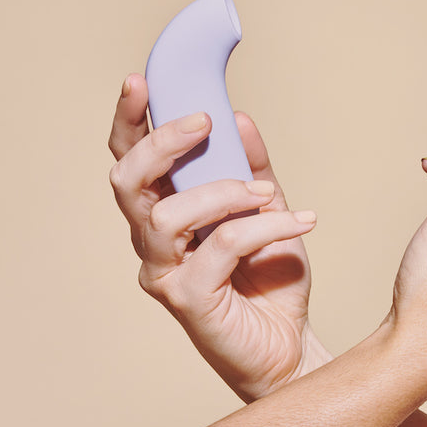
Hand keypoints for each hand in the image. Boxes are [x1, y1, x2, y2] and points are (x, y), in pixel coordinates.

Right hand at [107, 74, 330, 400]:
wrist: (290, 347)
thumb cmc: (271, 280)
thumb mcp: (268, 209)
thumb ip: (250, 167)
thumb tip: (239, 118)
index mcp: (164, 211)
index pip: (130, 159)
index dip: (128, 120)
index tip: (141, 80)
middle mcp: (152, 241)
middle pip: (126, 180)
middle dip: (160, 142)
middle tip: (203, 122)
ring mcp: (164, 273)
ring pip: (167, 213)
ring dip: (222, 191)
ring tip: (266, 193)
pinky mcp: (188, 301)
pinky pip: (218, 246)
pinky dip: (263, 226)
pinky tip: (300, 222)